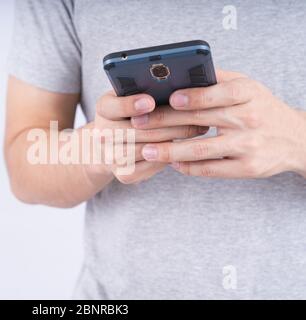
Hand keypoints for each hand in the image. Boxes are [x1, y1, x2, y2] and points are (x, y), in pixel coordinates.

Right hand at [86, 91, 207, 183]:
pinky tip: (186, 147)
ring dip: (174, 140)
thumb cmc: (133, 112)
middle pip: (134, 130)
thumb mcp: (133, 96)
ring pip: (145, 150)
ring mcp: (110, 156)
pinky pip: (149, 167)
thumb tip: (178, 82)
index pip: (111, 106)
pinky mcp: (123, 174)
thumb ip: (146, 89)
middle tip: (196, 115)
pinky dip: (169, 157)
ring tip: (198, 128)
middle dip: (168, 123)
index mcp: (103, 108)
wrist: (114, 144)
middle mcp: (101, 133)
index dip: (130, 105)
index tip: (150, 102)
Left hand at [135, 70, 305, 177]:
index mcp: (249, 92)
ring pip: (203, 149)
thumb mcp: (247, 86)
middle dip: (165, 122)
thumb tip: (178, 75)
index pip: (220, 92)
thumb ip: (217, 80)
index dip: (194, 96)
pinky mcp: (248, 168)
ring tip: (148, 151)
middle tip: (138, 124)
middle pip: (201, 120)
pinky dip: (189, 167)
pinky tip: (172, 164)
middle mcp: (250, 118)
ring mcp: (249, 145)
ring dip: (171, 151)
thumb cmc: (261, 107)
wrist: (295, 139)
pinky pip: (212, 169)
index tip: (169, 98)